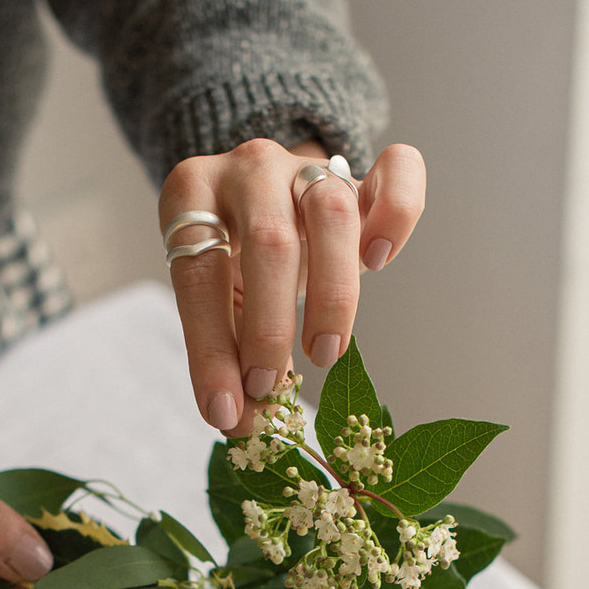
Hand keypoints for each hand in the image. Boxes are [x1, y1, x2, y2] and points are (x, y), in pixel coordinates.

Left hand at [159, 138, 425, 434]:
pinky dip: (398, 216)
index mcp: (190, 196)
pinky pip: (397, 170)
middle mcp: (246, 169)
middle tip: (271, 387)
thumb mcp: (215, 301)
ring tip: (325, 354)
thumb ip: (225, 355)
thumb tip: (242, 425)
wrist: (259, 199)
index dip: (212, 351)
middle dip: (270, 328)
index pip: (198, 277)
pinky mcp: (359, 171)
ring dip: (333, 295)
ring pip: (332, 211)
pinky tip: (379, 260)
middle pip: (268, 242)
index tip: (226, 411)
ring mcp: (305, 163)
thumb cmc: (233, 263)